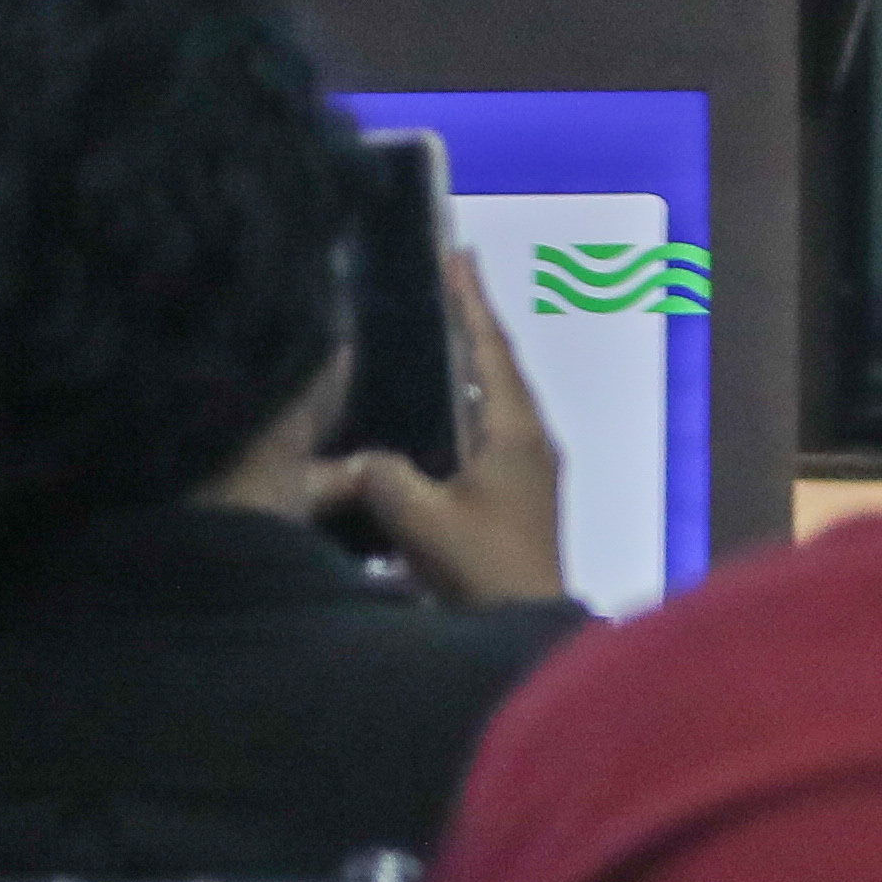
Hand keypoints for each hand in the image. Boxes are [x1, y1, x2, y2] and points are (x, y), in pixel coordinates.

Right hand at [323, 238, 569, 607]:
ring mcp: (526, 469)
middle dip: (467, 324)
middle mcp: (528, 440)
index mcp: (514, 431)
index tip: (458, 254)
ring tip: (429, 334)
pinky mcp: (514, 496)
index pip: (491, 350)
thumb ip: (380, 477)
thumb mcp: (419, 518)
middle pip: (494, 368)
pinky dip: (459, 409)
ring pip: (489, 402)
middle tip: (439, 281)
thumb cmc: (482, 567)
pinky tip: (430, 414)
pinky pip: (483, 433)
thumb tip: (354, 458)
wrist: (526, 626)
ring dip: (463, 367)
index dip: (472, 302)